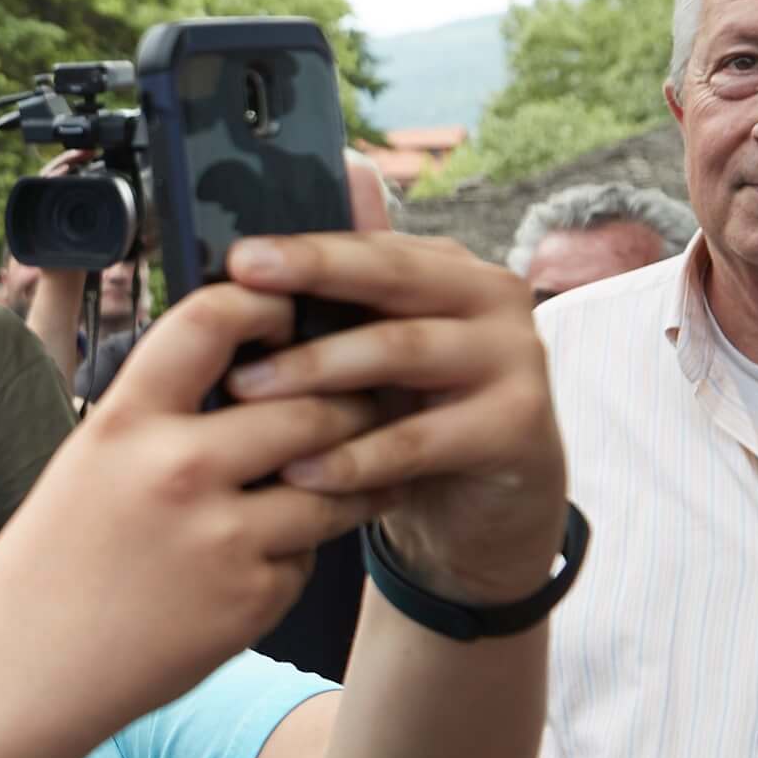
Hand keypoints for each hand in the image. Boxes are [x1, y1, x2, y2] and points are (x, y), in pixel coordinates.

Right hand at [0, 279, 388, 757]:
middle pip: (309, 402)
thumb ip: (166, 415)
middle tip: (363, 396)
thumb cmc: (53, 562)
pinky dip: (299, 549)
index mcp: (126, 422)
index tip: (288, 311)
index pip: (214, 320)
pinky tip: (261, 558)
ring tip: (350, 467)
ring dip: (351, 471)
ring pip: (334, 480)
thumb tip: (261, 368)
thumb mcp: (90, 462)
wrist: (22, 675)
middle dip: (348, 398)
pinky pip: (309, 551)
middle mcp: (177, 471)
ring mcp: (222, 539)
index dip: (268, 304)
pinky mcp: (253, 600)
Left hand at [210, 232, 568, 605]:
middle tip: (239, 288)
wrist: (493, 512)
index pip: (374, 247)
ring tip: (244, 391)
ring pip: (401, 351)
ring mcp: (515, 358)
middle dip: (312, 278)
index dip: (306, 250)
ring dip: (316, 371)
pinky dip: (357, 457)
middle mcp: (494, 298)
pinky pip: (421, 439)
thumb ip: (340, 302)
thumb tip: (260, 245)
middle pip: (393, 278)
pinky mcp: (518, 427)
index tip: (238, 258)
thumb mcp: (378, 359)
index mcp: (455, 270)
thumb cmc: (418, 422)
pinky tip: (301, 472)